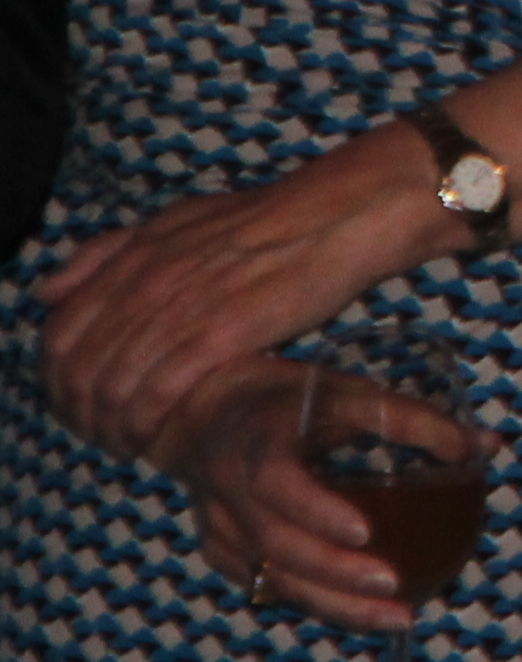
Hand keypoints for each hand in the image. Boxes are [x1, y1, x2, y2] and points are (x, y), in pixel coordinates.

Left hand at [38, 132, 441, 465]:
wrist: (335, 216)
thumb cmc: (264, 219)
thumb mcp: (175, 220)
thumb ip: (106, 253)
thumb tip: (46, 292)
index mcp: (130, 259)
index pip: (59, 335)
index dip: (59, 380)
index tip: (81, 403)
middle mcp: (143, 284)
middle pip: (78, 370)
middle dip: (81, 414)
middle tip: (105, 435)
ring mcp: (178, 309)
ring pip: (111, 387)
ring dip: (112, 427)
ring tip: (131, 444)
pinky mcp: (219, 335)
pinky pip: (157, 393)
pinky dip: (148, 424)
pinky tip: (160, 438)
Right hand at [167, 358, 431, 634]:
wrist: (199, 413)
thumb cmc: (288, 398)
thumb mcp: (344, 391)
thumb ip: (412, 419)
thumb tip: (488, 447)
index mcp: (256, 441)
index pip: (276, 482)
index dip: (316, 510)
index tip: (364, 532)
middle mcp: (229, 489)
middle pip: (274, 543)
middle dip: (333, 572)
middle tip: (392, 586)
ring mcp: (219, 526)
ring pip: (269, 578)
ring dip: (333, 604)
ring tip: (398, 618)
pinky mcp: (220, 553)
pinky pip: (267, 588)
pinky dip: (316, 602)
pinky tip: (365, 614)